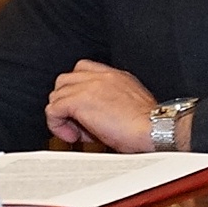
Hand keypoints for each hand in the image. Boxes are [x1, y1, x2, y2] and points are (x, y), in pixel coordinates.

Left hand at [45, 61, 159, 152]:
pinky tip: (72, 136)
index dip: (76, 89)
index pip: (83, 70)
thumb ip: (113, 101)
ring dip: (63, 116)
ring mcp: (88, 87)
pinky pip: (53, 110)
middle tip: (78, 123)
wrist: (155, 129)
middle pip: (64, 81)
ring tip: (78, 132)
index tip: (83, 109)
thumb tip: (98, 115)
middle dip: (66, 102)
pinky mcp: (78, 101)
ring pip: (56, 96)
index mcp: (115, 76)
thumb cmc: (150, 125)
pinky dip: (57, 125)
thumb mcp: (133, 105)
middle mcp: (100, 76)